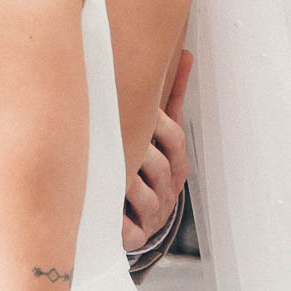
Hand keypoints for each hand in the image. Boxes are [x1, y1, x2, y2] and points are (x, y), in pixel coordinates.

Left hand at [122, 50, 191, 251]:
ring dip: (126, 183)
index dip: (154, 122)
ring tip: (107, 171)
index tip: (136, 107)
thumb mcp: (158, 134)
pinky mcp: (133, 237)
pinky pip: (128, 229)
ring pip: (145, 196)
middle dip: (138, 150)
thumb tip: (185, 54)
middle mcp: (168, 191)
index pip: (173, 138)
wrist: (134, 222)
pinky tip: (105, 210)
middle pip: (160, 166)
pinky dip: (118, 220)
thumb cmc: (143, 168)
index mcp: (175, 165)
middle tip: (113, 136)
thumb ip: (170, 98)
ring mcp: (152, 216)